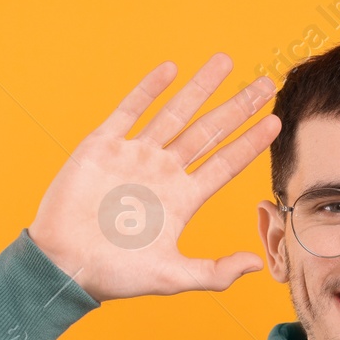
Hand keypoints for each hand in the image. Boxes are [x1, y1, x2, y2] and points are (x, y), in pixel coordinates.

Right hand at [26, 53, 280, 301]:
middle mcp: (163, 172)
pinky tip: (170, 69)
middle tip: (266, 83)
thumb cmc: (116, 275)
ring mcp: (134, 156)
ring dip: (200, 87)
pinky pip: (129, 110)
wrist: (64, 265)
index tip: (275, 122)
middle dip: (237, 106)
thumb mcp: (172, 277)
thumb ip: (215, 272)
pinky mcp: (103, 146)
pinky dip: (149, 89)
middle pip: (208, 132)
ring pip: (174, 113)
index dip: (249, 143)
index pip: (224, 163)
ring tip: (226, 62)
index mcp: (182, 199)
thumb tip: (256, 264)